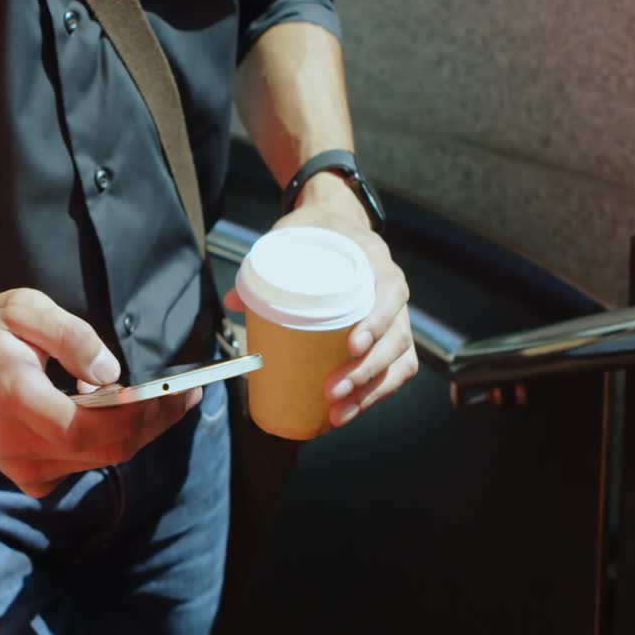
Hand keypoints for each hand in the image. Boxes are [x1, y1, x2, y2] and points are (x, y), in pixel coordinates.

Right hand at [0, 288, 201, 496]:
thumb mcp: (23, 309)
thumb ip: (70, 335)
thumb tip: (112, 371)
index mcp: (17, 400)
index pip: (88, 427)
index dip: (136, 414)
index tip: (169, 388)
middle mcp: (21, 445)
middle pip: (108, 449)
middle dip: (154, 421)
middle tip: (186, 391)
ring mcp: (27, 470)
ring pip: (104, 458)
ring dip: (135, 428)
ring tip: (147, 391)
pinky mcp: (35, 480)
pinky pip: (88, 464)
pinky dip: (109, 440)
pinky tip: (105, 410)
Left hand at [224, 174, 416, 432]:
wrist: (336, 220)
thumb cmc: (315, 230)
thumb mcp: (290, 234)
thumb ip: (263, 264)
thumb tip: (234, 302)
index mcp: (375, 261)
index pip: (390, 292)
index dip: (376, 322)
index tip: (351, 346)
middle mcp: (394, 291)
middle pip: (396, 338)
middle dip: (366, 372)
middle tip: (332, 391)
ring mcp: (397, 316)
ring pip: (400, 361)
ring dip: (372, 392)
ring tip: (339, 414)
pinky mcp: (391, 336)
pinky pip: (395, 370)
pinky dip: (375, 395)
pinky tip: (349, 412)